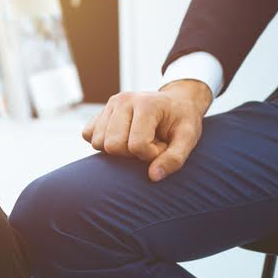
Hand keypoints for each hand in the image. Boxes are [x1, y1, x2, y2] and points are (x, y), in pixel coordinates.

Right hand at [82, 80, 212, 181]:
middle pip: (113, 146)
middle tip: (149, 145)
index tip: (162, 146)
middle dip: (131, 154)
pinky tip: (122, 138)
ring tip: (138, 141)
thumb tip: (153, 176)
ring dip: (118, 150)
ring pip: (98, 144)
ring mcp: (109, 105)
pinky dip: (103, 144)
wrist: (176, 103)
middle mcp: (123, 100)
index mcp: (146, 104)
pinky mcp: (99, 113)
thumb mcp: (189, 138)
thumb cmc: (182, 121)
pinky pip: (88, 136)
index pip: (136, 145)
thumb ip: (175, 158)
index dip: (150, 155)